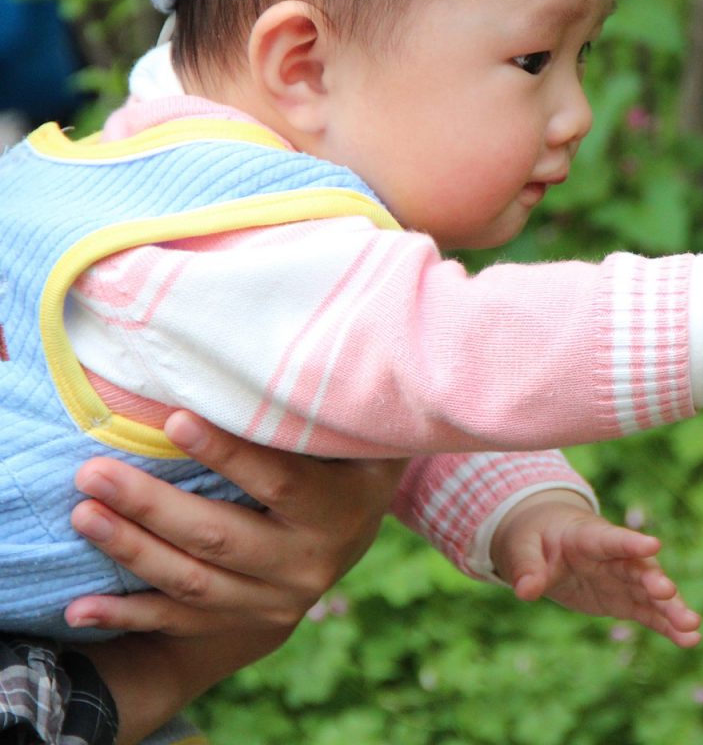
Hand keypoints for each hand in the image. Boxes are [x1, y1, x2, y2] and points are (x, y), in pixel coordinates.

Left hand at [65, 410, 404, 634]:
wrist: (351, 533)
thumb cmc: (346, 458)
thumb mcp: (358, 433)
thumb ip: (327, 403)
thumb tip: (290, 344)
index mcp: (341, 510)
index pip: (281, 483)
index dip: (229, 455)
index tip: (174, 420)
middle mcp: (310, 562)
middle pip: (220, 537)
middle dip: (151, 506)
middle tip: (94, 473)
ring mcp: (276, 599)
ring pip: (193, 582)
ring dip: (131, 549)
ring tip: (82, 514)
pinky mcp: (246, 623)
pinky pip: (180, 623)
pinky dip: (127, 617)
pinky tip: (78, 609)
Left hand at [490, 489, 701, 647]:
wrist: (547, 541)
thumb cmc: (534, 539)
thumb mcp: (521, 549)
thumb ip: (526, 569)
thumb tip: (526, 592)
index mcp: (590, 537)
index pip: (612, 539)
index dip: (632, 542)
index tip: (653, 545)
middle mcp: (615, 557)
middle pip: (639, 568)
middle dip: (654, 580)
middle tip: (668, 592)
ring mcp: (623, 579)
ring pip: (652, 595)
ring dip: (672, 610)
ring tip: (694, 629)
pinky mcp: (624, 600)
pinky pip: (649, 614)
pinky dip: (667, 627)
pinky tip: (689, 641)